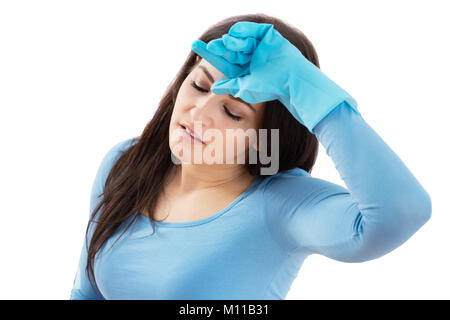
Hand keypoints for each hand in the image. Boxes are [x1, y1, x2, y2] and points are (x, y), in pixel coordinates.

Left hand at [191, 21, 358, 132]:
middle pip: (229, 48)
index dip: (209, 52)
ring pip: (241, 40)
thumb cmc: (271, 88)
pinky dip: (245, 29)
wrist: (290, 82)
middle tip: (210, 46)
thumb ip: (230, 85)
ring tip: (225, 43)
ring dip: (232, 41)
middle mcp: (248, 56)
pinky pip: (254, 30)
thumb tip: (213, 87)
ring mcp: (258, 46)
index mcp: (242, 68)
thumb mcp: (246, 88)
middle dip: (220, 47)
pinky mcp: (268, 37)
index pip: (222, 59)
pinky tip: (236, 32)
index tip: (194, 45)